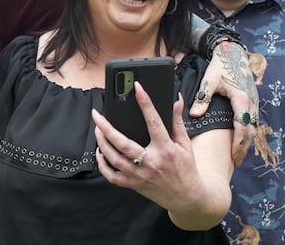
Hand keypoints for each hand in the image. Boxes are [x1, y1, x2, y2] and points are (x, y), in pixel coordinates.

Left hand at [92, 82, 198, 208]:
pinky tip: (100, 152)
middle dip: (106, 127)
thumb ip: (177, 121)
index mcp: (166, 149)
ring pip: (114, 158)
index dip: (145, 102)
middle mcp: (151, 162)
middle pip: (123, 143)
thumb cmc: (186, 168)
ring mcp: (140, 175)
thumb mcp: (185, 143)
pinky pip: (112, 176)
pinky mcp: (133, 185)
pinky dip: (102, 164)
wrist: (187, 197)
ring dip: (102, 143)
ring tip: (97, 129)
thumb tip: (176, 99)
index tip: (137, 88)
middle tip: (96, 114)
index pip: (153, 121)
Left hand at [191, 41, 258, 165]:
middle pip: (251, 131)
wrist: (233, 55)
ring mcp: (254, 103)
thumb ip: (203, 98)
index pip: (242, 125)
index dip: (238, 142)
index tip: (233, 156)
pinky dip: (247, 134)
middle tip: (235, 162)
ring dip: (247, 143)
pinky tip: (240, 143)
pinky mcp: (253, 103)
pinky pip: (253, 122)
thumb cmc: (220, 67)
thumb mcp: (209, 81)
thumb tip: (195, 114)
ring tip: (237, 157)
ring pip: (254, 128)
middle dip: (244, 147)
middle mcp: (251, 103)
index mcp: (241, 99)